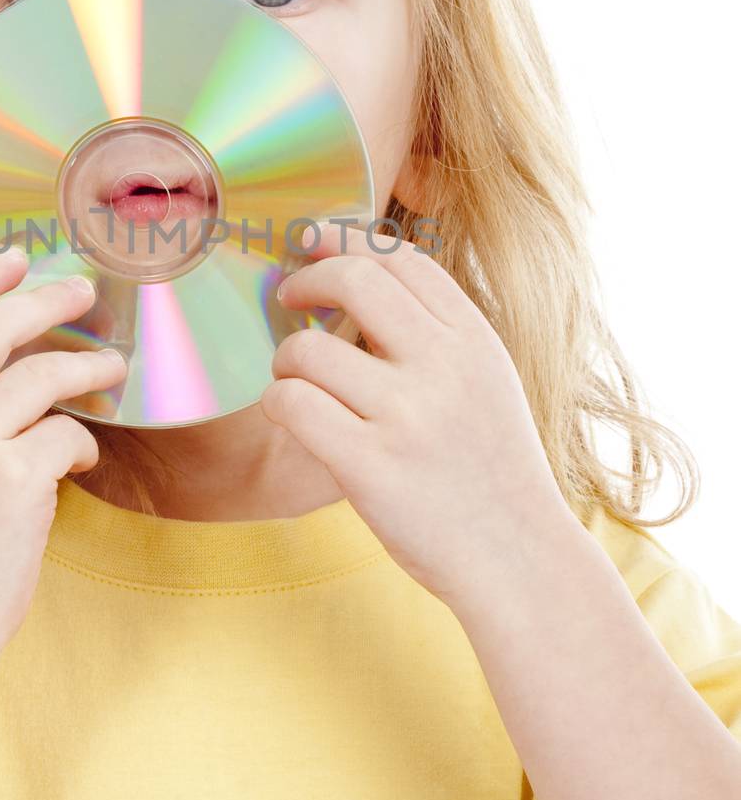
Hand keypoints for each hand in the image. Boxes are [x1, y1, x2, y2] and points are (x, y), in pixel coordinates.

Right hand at [0, 247, 126, 663]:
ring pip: (40, 372)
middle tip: (84, 291)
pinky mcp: (11, 478)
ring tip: (112, 366)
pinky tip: (81, 462)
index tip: (15, 260)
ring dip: (86, 364)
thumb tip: (3, 345)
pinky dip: (83, 443)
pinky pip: (66, 433)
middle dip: (45, 299)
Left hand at [261, 221, 572, 611]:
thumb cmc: (490, 470)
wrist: (520, 559)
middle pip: (353, 279)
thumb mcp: (487, 383)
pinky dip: (278, 402)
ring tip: (297, 382)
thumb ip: (438, 334)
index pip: (401, 257)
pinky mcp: (369, 467)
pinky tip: (291, 415)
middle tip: (287, 297)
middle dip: (305, 280)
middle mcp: (443, 368)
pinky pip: (292, 404)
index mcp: (474, 341)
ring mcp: (406, 417)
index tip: (312, 242)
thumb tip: (359, 275)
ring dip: (286, 359)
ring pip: (307, 349)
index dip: (345, 240)